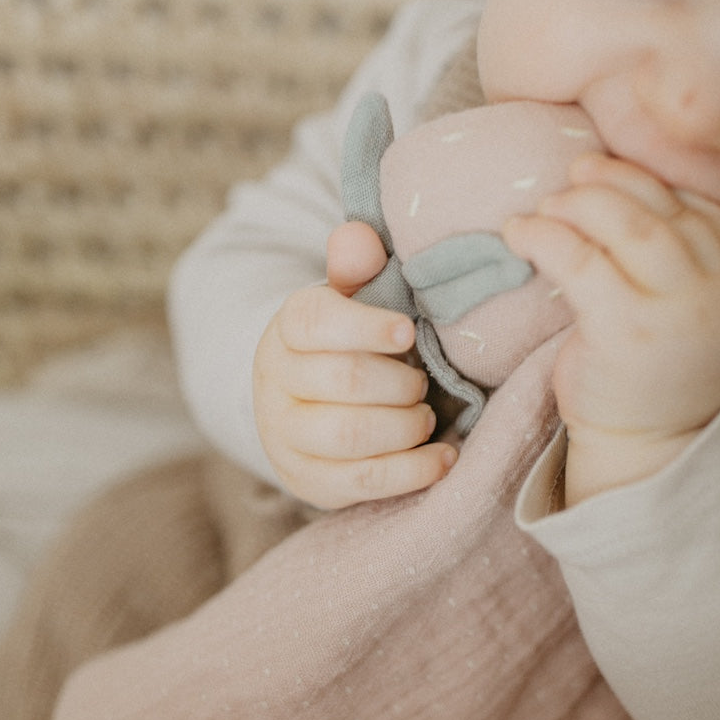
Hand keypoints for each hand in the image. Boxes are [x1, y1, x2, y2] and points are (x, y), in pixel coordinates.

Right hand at [253, 220, 456, 508]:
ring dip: (406, 427)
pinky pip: (363, 482)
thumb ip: (356, 269)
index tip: (408, 332)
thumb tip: (358, 237)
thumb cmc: (346, 346)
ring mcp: (287, 438)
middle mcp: (276, 383)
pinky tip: (444, 458)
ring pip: (351, 435)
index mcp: (286, 329)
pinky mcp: (309, 482)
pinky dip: (413, 471)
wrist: (305, 407)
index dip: (365, 326)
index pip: (315, 322)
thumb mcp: (349, 302)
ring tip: (426, 417)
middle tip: (423, 383)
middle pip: (343, 382)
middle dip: (400, 385)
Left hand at [503, 154, 719, 503]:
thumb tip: (616, 189)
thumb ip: (677, 259)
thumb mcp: (688, 310)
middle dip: (611, 181)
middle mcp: (715, 290)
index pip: (704, 205)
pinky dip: (543, 237)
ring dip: (578, 205)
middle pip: (661, 207)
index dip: (652, 180)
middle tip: (573, 175)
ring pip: (627, 226)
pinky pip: (580, 261)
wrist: (650, 450)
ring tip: (546, 208)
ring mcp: (674, 311)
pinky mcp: (625, 331)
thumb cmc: (655, 373)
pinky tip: (518, 234)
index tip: (611, 174)